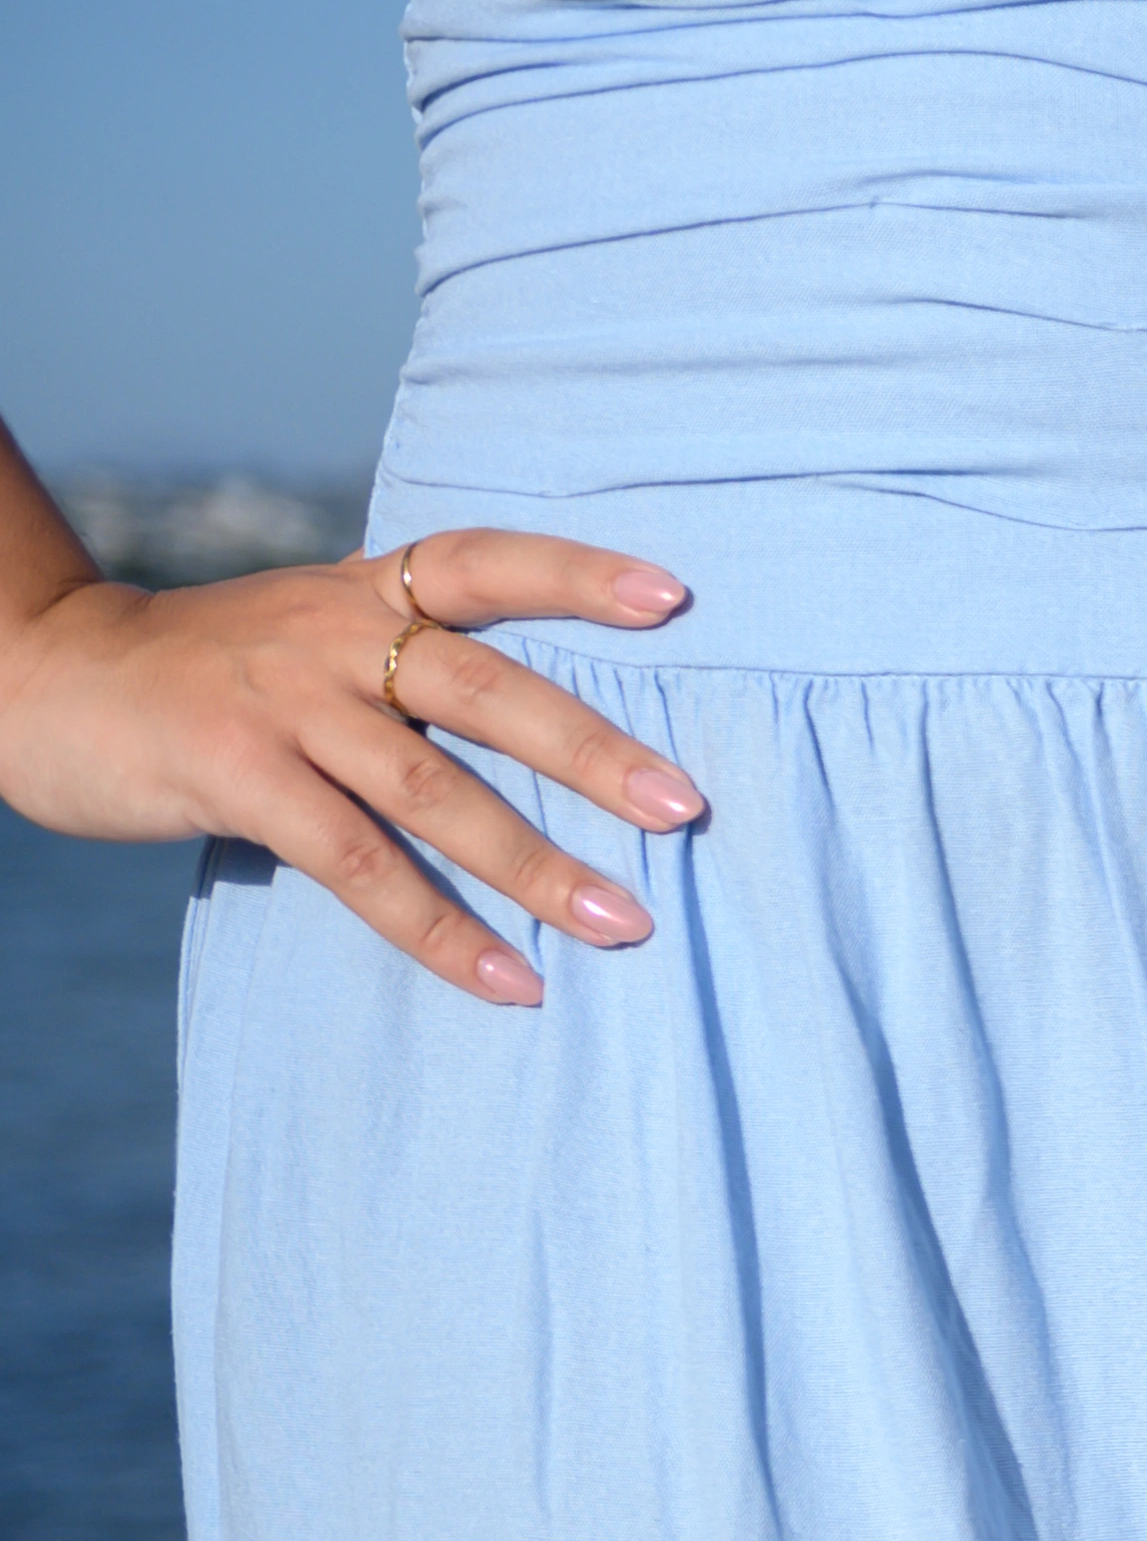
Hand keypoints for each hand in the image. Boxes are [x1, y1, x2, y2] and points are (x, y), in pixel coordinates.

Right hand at [0, 530, 701, 1004]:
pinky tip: (505, 978)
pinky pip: (355, 864)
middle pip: (485, 688)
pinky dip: (437, 929)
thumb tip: (555, 741)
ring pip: (431, 789)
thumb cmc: (210, 675)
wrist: (43, 678)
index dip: (577, 574)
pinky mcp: (233, 775)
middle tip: (687, 807)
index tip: (673, 598)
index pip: (483, 562)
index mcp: (362, 593)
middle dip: (594, 752)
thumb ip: (407, 663)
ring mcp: (282, 705)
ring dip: (534, 863)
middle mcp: (332, 636)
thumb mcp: (308, 635)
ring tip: (624, 922)